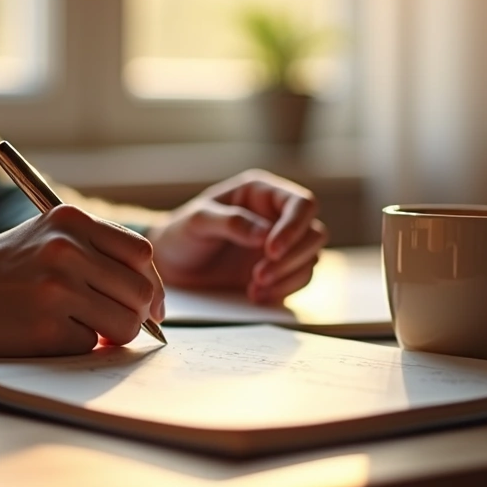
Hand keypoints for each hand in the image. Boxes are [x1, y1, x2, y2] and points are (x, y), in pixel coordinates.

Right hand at [0, 205, 164, 356]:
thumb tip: (151, 295)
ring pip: (125, 323)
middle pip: (141, 291)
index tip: (151, 305)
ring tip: (80, 329)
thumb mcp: (43, 239)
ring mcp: (56, 288)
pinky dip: (75, 348)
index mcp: (69, 220)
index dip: (151, 284)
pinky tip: (44, 335)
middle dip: (138, 315)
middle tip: (120, 327)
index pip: (141, 253)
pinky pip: (89, 346)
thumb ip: (94, 253)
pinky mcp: (44, 328)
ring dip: (111, 336)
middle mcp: (66, 249)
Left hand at [148, 169, 327, 302]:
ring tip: (254, 287)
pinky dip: (283, 290)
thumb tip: (265, 234)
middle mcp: (277, 215)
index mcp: (262, 193)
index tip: (270, 251)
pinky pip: (299, 279)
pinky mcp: (280, 269)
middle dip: (291, 258)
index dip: (294, 227)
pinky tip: (255, 294)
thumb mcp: (198, 221)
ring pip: (311, 258)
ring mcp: (282, 243)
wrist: (172, 265)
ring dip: (288, 276)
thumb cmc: (182, 234)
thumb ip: (231, 222)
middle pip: (314, 233)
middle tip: (258, 275)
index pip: (301, 204)